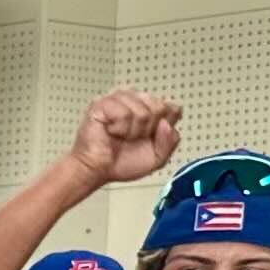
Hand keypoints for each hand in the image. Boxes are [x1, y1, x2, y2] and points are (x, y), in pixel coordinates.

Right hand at [68, 89, 182, 187]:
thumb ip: (170, 142)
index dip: (163, 126)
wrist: (97, 171)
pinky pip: (124, 113)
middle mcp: (134, 99)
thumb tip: (165, 123)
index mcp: (148, 108)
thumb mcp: (157, 158)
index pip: (172, 107)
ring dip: (132, 131)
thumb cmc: (121, 162)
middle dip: (148, 130)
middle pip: (159, 107)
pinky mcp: (102, 103)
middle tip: (133, 138)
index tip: (149, 137)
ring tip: (121, 136)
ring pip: (142, 111)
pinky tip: (111, 131)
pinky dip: (120, 128)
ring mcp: (118, 99)